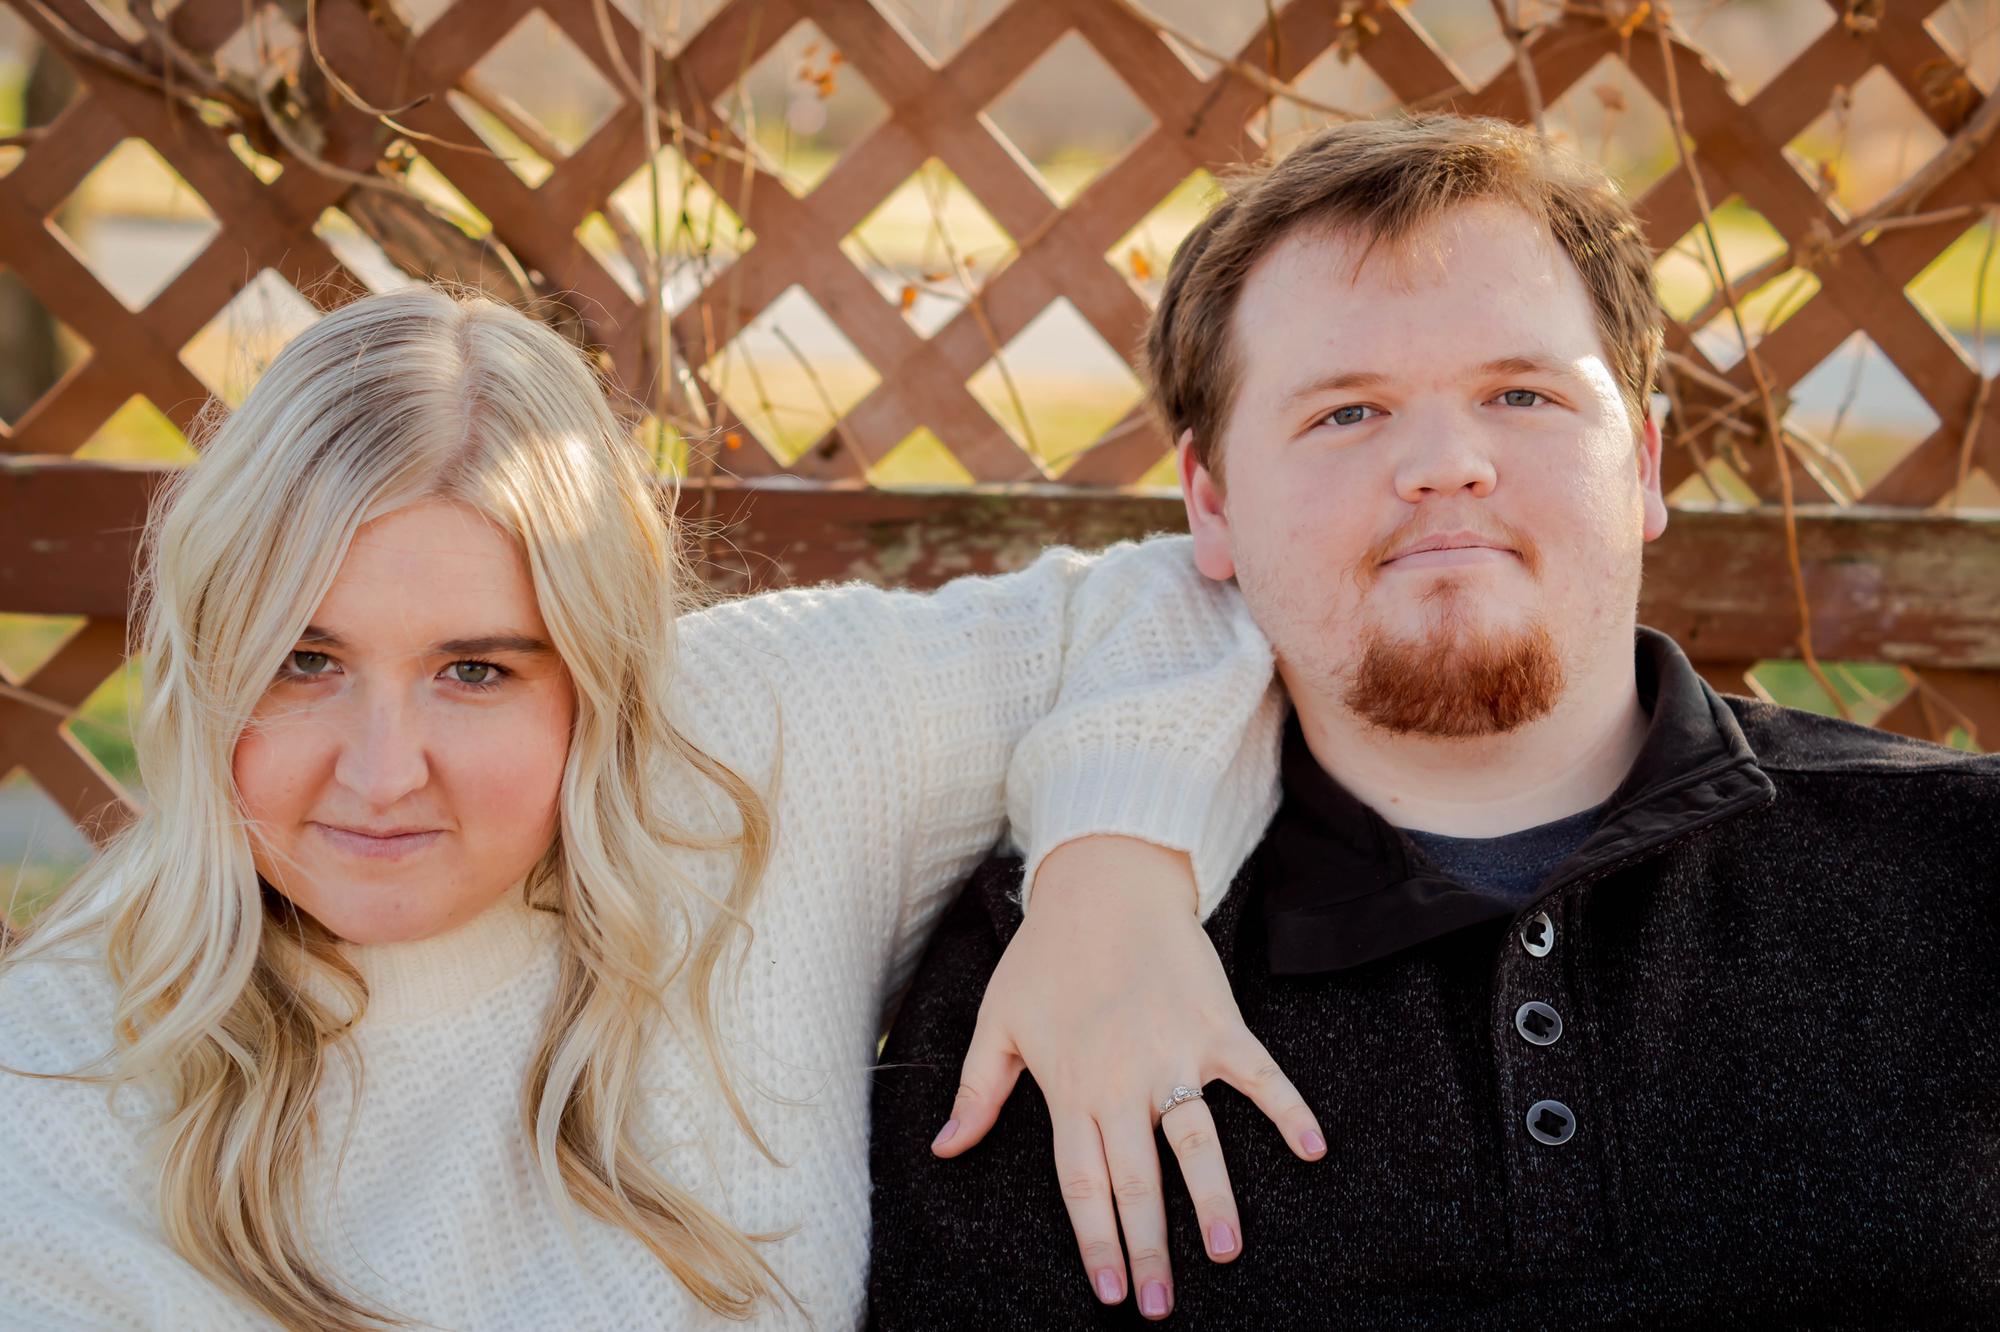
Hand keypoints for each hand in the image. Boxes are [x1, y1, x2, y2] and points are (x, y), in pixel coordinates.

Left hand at [930, 835, 1326, 1319]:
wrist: (1104, 885)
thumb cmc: (1046, 955)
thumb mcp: (997, 1021)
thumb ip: (976, 1091)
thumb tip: (946, 1148)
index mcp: (1070, 1088)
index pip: (1083, 1182)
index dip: (1096, 1240)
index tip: (1108, 1293)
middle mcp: (1122, 1080)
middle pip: (1137, 1180)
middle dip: (1148, 1248)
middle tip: (1160, 1305)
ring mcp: (1174, 1052)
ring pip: (1196, 1142)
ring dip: (1214, 1200)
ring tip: (1228, 1251)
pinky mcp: (1217, 1025)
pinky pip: (1258, 1076)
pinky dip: (1288, 1109)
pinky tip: (1313, 1149)